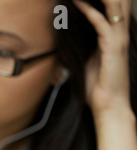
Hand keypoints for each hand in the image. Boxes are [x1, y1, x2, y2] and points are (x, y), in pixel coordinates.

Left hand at [74, 0, 131, 116]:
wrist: (109, 106)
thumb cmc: (98, 88)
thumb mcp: (86, 63)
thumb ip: (81, 49)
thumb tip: (65, 42)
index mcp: (113, 37)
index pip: (109, 8)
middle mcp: (119, 34)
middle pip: (117, 2)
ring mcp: (118, 39)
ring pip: (113, 6)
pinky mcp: (113, 47)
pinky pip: (100, 22)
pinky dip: (88, 10)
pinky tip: (76, 2)